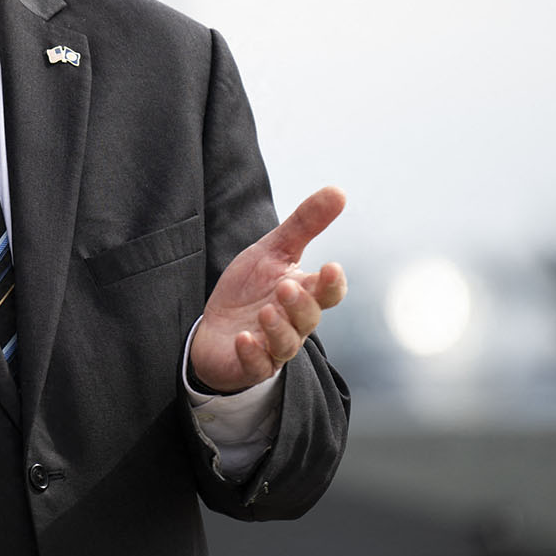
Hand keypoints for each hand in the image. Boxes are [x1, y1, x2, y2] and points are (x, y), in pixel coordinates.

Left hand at [189, 186, 347, 392]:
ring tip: (265, 311)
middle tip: (286, 286)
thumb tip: (339, 190)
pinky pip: (257, 365)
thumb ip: (305, 224)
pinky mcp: (250, 365)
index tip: (330, 266)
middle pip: (309, 318)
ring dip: (278, 328)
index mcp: (303, 294)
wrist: (216, 329)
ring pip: (286, 344)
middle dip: (300, 303)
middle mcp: (294, 323)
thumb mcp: (272, 251)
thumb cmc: (250, 289)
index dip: (332, 283)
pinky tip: (243, 339)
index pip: (328, 292)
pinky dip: (252, 353)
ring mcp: (273, 347)